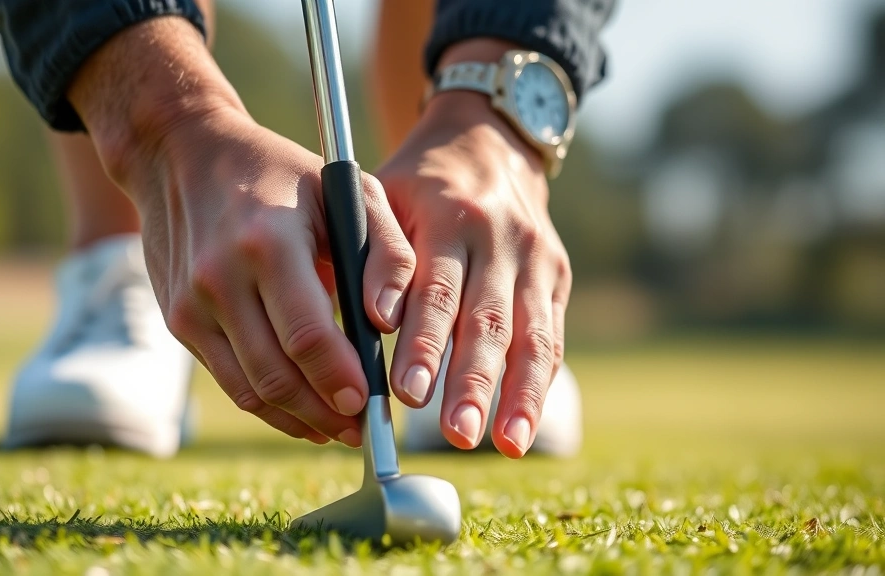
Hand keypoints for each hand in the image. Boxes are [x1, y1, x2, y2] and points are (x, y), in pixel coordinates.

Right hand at [68, 17, 415, 445]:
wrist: (181, 155)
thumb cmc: (280, 174)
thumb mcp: (347, 190)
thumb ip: (385, 252)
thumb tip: (388, 323)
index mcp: (267, 243)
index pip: (306, 335)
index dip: (341, 380)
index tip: (371, 404)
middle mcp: (220, 279)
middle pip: (276, 374)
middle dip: (325, 412)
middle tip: (362, 429)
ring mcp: (192, 304)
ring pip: (250, 389)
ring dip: (297, 419)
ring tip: (337, 429)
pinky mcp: (179, 320)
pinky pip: (228, 380)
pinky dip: (267, 404)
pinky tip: (300, 410)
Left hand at [378, 90, 571, 458]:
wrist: (488, 142)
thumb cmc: (419, 183)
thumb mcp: (385, 196)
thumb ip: (377, 255)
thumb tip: (372, 324)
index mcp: (451, 216)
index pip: (437, 289)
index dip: (422, 343)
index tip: (406, 392)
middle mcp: (502, 238)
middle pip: (488, 320)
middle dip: (473, 382)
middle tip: (456, 435)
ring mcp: (537, 257)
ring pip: (530, 334)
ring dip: (518, 394)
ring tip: (507, 445)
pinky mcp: (557, 275)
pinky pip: (551, 335)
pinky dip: (539, 382)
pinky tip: (525, 423)